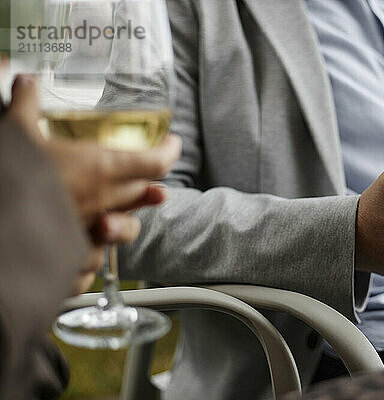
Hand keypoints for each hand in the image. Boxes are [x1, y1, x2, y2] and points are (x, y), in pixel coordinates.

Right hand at [6, 75, 181, 293]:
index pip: (155, 162)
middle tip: (146, 174)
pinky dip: (94, 254)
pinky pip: (97, 261)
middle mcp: (106, 202)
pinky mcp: (76, 257)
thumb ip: (27, 104)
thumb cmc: (14, 177)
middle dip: (147, 183)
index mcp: (101, 169)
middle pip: (142, 192)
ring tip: (119, 215)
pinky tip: (86, 249)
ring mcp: (94, 232)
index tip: (172, 143)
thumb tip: (26, 81)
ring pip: (127, 229)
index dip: (170, 151)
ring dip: (127, 220)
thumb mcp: (18, 132)